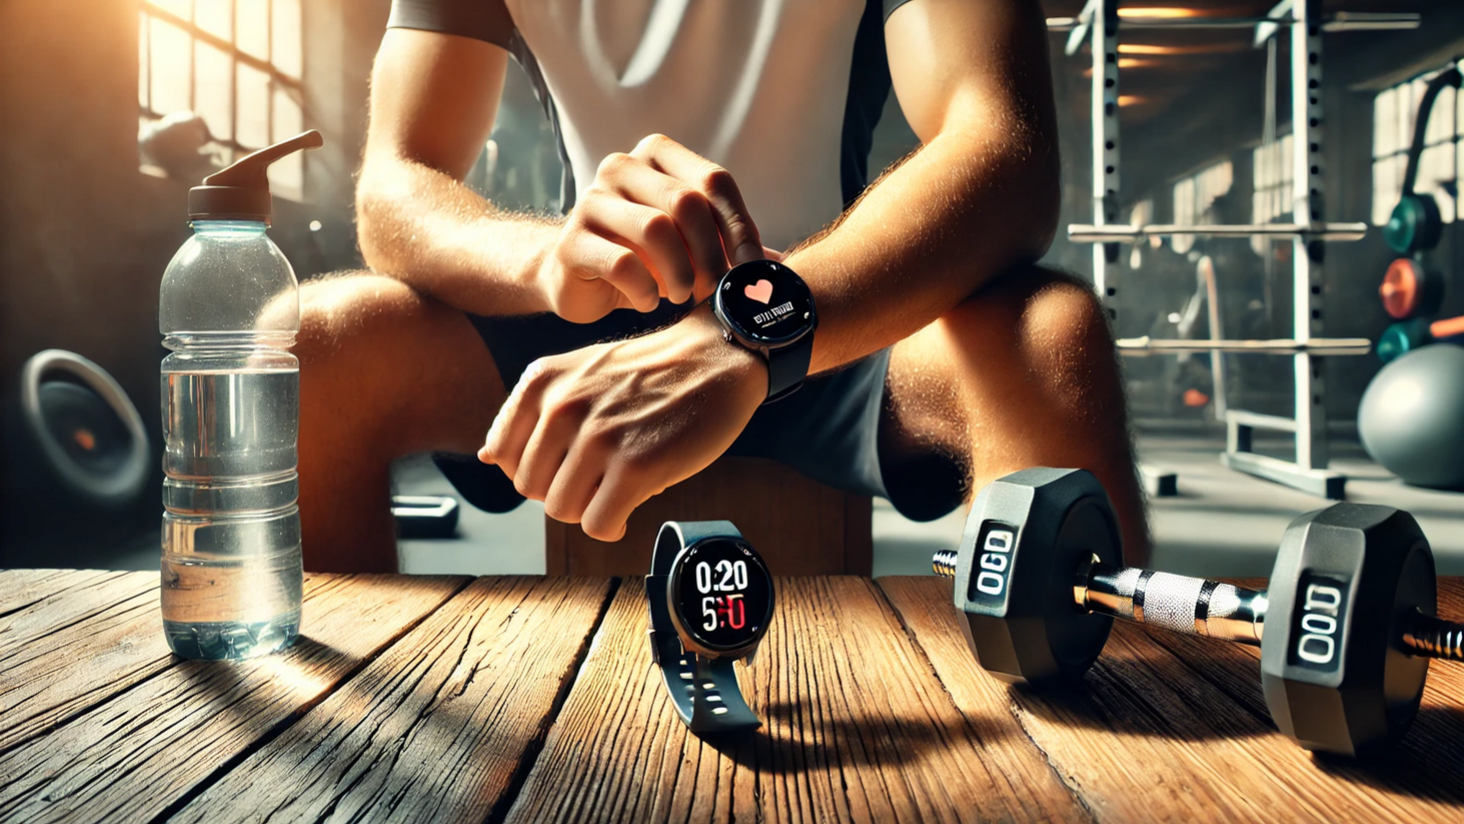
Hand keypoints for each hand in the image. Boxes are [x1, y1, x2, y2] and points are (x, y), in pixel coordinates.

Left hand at [478, 306, 766, 539]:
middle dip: (561, 491)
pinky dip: (612, 525)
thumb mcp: (578, 373)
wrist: (715, 358)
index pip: (501, 455)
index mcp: (541, 382)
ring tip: (616, 487)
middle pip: (530, 488)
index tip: (566, 464)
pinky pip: (598, 524)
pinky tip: (628, 506)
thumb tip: (486, 457)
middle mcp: (562, 406)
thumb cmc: (650, 371)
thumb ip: (533, 412)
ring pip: (562, 510)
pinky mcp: (635, 466)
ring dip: (589, 508)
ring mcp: (598, 437)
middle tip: (598, 477)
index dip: (534, 469)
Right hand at [536, 133, 766, 322]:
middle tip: (714, 289)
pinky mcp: (571, 241)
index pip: (714, 181)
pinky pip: (622, 264)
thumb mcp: (691, 244)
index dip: (740, 228)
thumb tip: (784, 268)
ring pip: (655, 229)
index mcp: (657, 156)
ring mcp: (591, 201)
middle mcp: (621, 167)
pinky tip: (649, 302)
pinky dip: (646, 291)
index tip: (751, 271)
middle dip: (711, 254)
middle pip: (687, 202)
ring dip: (680, 273)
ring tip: (681, 296)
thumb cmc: (643, 255)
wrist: (577, 276)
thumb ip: (732, 246)